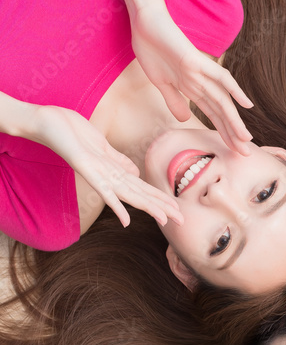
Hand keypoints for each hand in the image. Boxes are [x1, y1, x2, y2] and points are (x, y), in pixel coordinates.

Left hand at [32, 104, 182, 227]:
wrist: (43, 122)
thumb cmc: (69, 131)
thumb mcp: (101, 145)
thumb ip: (119, 160)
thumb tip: (137, 172)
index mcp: (112, 170)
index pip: (141, 187)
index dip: (160, 198)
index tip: (178, 210)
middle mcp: (106, 176)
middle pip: (140, 194)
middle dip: (162, 207)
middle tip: (182, 222)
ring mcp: (97, 173)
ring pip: (129, 194)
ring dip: (148, 208)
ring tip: (165, 221)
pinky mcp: (85, 167)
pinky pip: (103, 190)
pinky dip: (116, 206)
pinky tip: (127, 222)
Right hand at [129, 0, 253, 153]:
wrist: (144, 21)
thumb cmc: (151, 47)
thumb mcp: (160, 82)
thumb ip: (174, 99)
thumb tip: (184, 119)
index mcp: (192, 87)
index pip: (212, 114)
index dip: (223, 132)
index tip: (233, 150)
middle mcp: (200, 81)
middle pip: (221, 111)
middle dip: (232, 133)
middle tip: (245, 154)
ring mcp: (200, 71)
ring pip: (222, 100)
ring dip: (234, 121)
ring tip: (246, 139)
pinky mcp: (196, 61)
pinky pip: (219, 76)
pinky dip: (234, 89)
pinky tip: (247, 104)